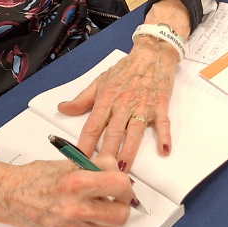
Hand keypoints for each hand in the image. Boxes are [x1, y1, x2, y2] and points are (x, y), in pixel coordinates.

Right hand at [0, 155, 131, 226]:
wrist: (10, 195)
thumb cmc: (37, 176)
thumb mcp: (69, 162)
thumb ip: (97, 166)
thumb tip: (119, 170)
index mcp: (75, 183)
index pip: (120, 185)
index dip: (125, 183)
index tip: (122, 183)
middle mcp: (74, 208)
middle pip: (121, 215)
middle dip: (122, 205)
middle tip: (116, 197)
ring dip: (108, 215)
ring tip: (97, 203)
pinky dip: (91, 223)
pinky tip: (79, 212)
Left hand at [58, 0, 190, 170]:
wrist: (152, 53)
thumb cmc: (126, 69)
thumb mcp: (100, 81)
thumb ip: (82, 99)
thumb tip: (62, 109)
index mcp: (106, 98)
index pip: (92, 126)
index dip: (85, 144)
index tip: (79, 160)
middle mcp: (123, 103)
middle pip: (112, 132)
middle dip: (106, 154)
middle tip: (101, 173)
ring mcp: (143, 105)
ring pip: (134, 131)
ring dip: (129, 151)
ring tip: (124, 169)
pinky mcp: (160, 104)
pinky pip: (163, 122)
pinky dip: (164, 136)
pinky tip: (163, 150)